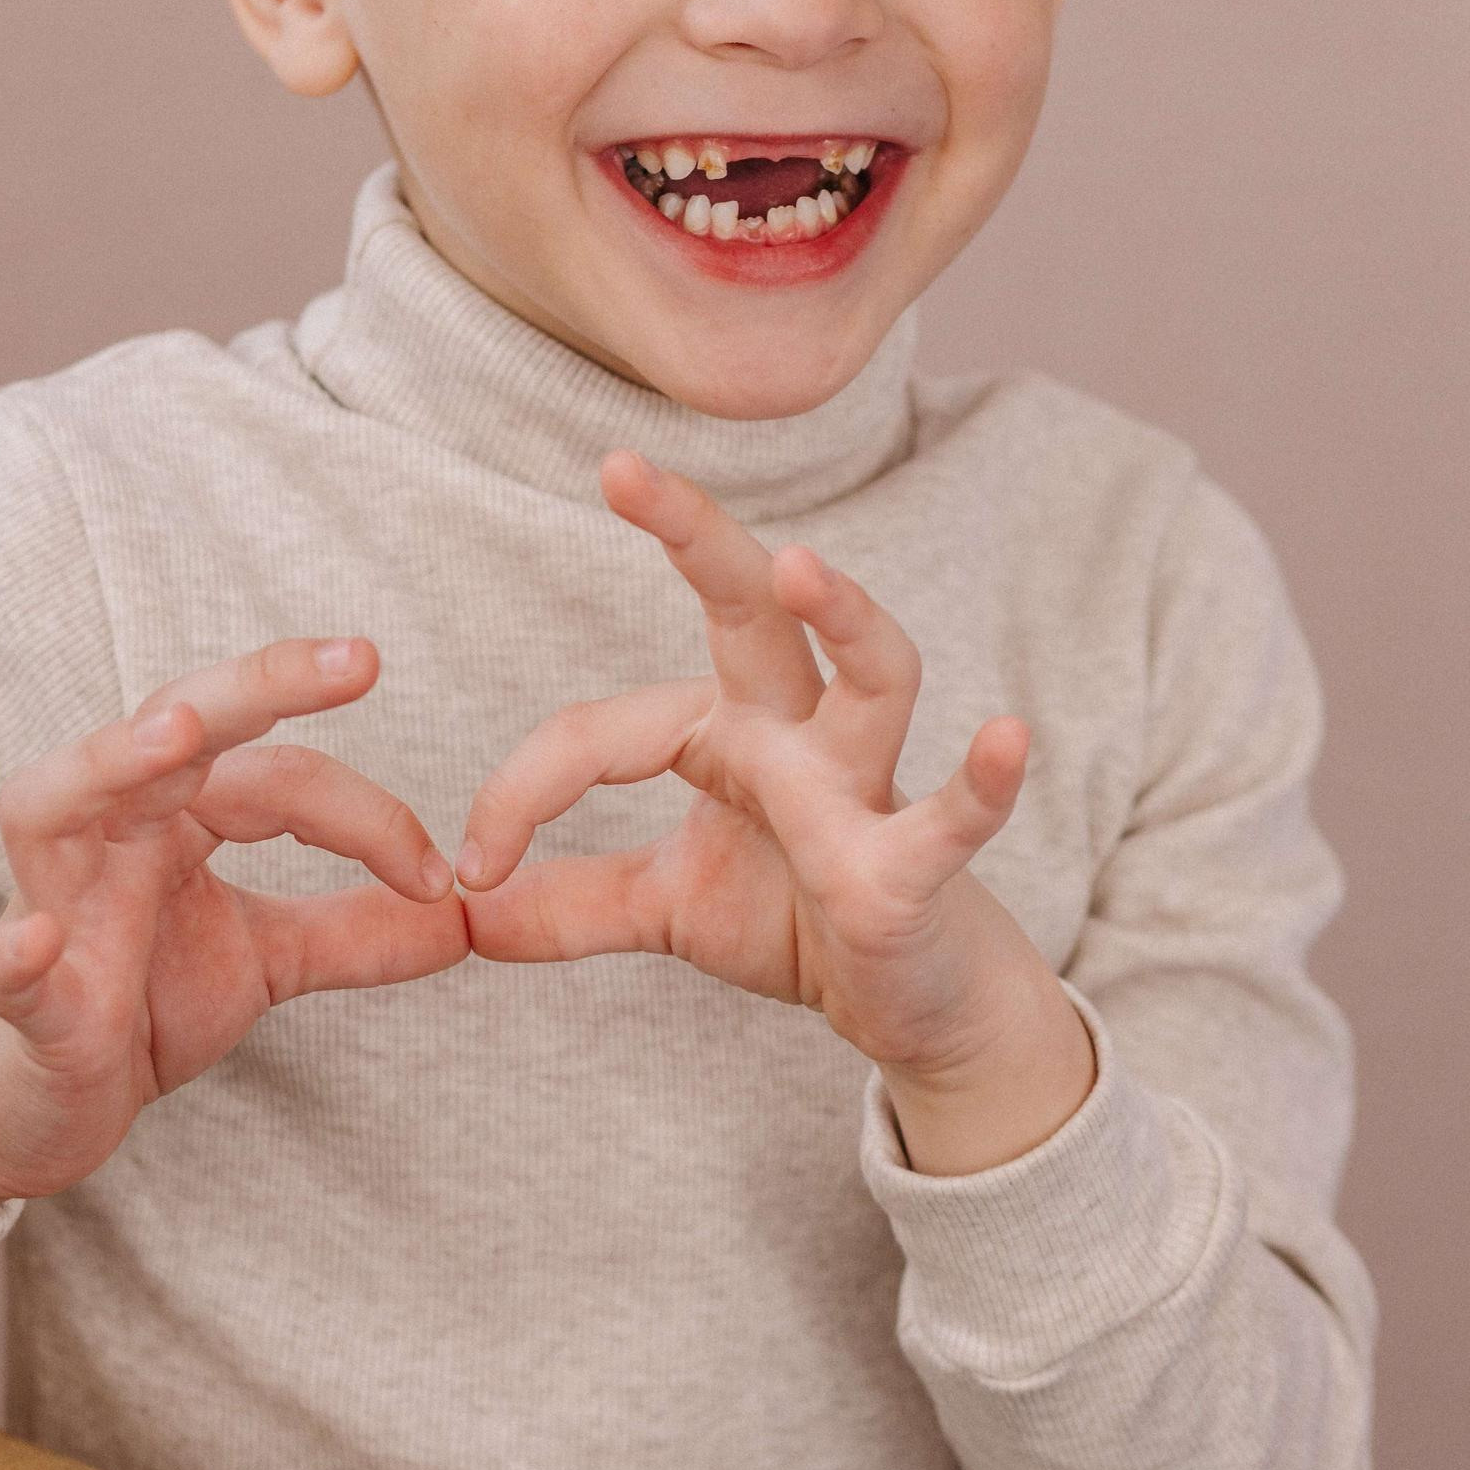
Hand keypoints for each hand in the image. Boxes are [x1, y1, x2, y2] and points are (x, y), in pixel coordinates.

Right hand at [0, 638, 464, 1257]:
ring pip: (55, 803)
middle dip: (263, 683)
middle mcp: (108, 831)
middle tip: (362, 659)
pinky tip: (34, 941)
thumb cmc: (139, 1005)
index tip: (445, 877)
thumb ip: (355, 933)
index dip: (371, 819)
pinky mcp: (14, 1000)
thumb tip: (468, 914)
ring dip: (112, 760)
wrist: (38, 1106)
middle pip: (173, 724)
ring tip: (177, 734)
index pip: (281, 778)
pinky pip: (1, 969)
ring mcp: (51, 905)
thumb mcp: (264, 962)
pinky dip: (14, 952)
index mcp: (174, 813)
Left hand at [456, 455, 1094, 1172]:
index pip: (607, 729)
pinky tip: (1007, 737)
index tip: (471, 867)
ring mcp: (868, 793)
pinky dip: (983, 781)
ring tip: (805, 565)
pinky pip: (955, 817)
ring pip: (876, 675)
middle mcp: (802, 736)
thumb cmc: (804, 922)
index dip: (524, 790)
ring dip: (846, 617)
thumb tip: (462, 912)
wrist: (918, 1003)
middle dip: (695, 534)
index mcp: (731, 733)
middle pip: (755, 609)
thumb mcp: (671, 909)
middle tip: (621, 466)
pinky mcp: (916, 871)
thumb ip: (573, 903)